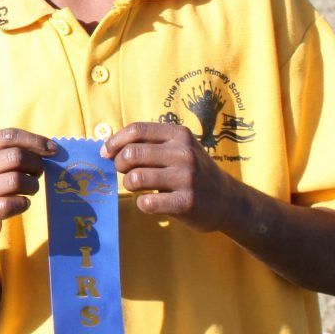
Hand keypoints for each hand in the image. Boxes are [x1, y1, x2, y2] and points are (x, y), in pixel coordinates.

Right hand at [0, 129, 52, 250]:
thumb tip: (51, 148)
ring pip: (16, 180)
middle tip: (37, 174)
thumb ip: (13, 152)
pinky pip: (11, 204)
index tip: (53, 150)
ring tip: (30, 189)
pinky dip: (24, 203)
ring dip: (32, 186)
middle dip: (35, 165)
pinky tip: (21, 204)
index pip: (8, 136)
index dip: (34, 141)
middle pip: (15, 157)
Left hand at [104, 121, 239, 231]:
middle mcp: (184, 153)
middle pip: (131, 153)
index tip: (106, 153)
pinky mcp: (186, 202)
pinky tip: (150, 202)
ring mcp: (187, 178)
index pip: (136, 130)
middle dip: (120, 164)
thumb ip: (148, 143)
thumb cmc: (192, 171)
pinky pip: (147, 202)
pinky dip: (142, 203)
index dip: (115, 142)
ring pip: (135, 178)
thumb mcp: (178, 148)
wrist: (228, 201)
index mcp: (179, 135)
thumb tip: (107, 148)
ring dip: (129, 184)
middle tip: (125, 172)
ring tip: (138, 187)